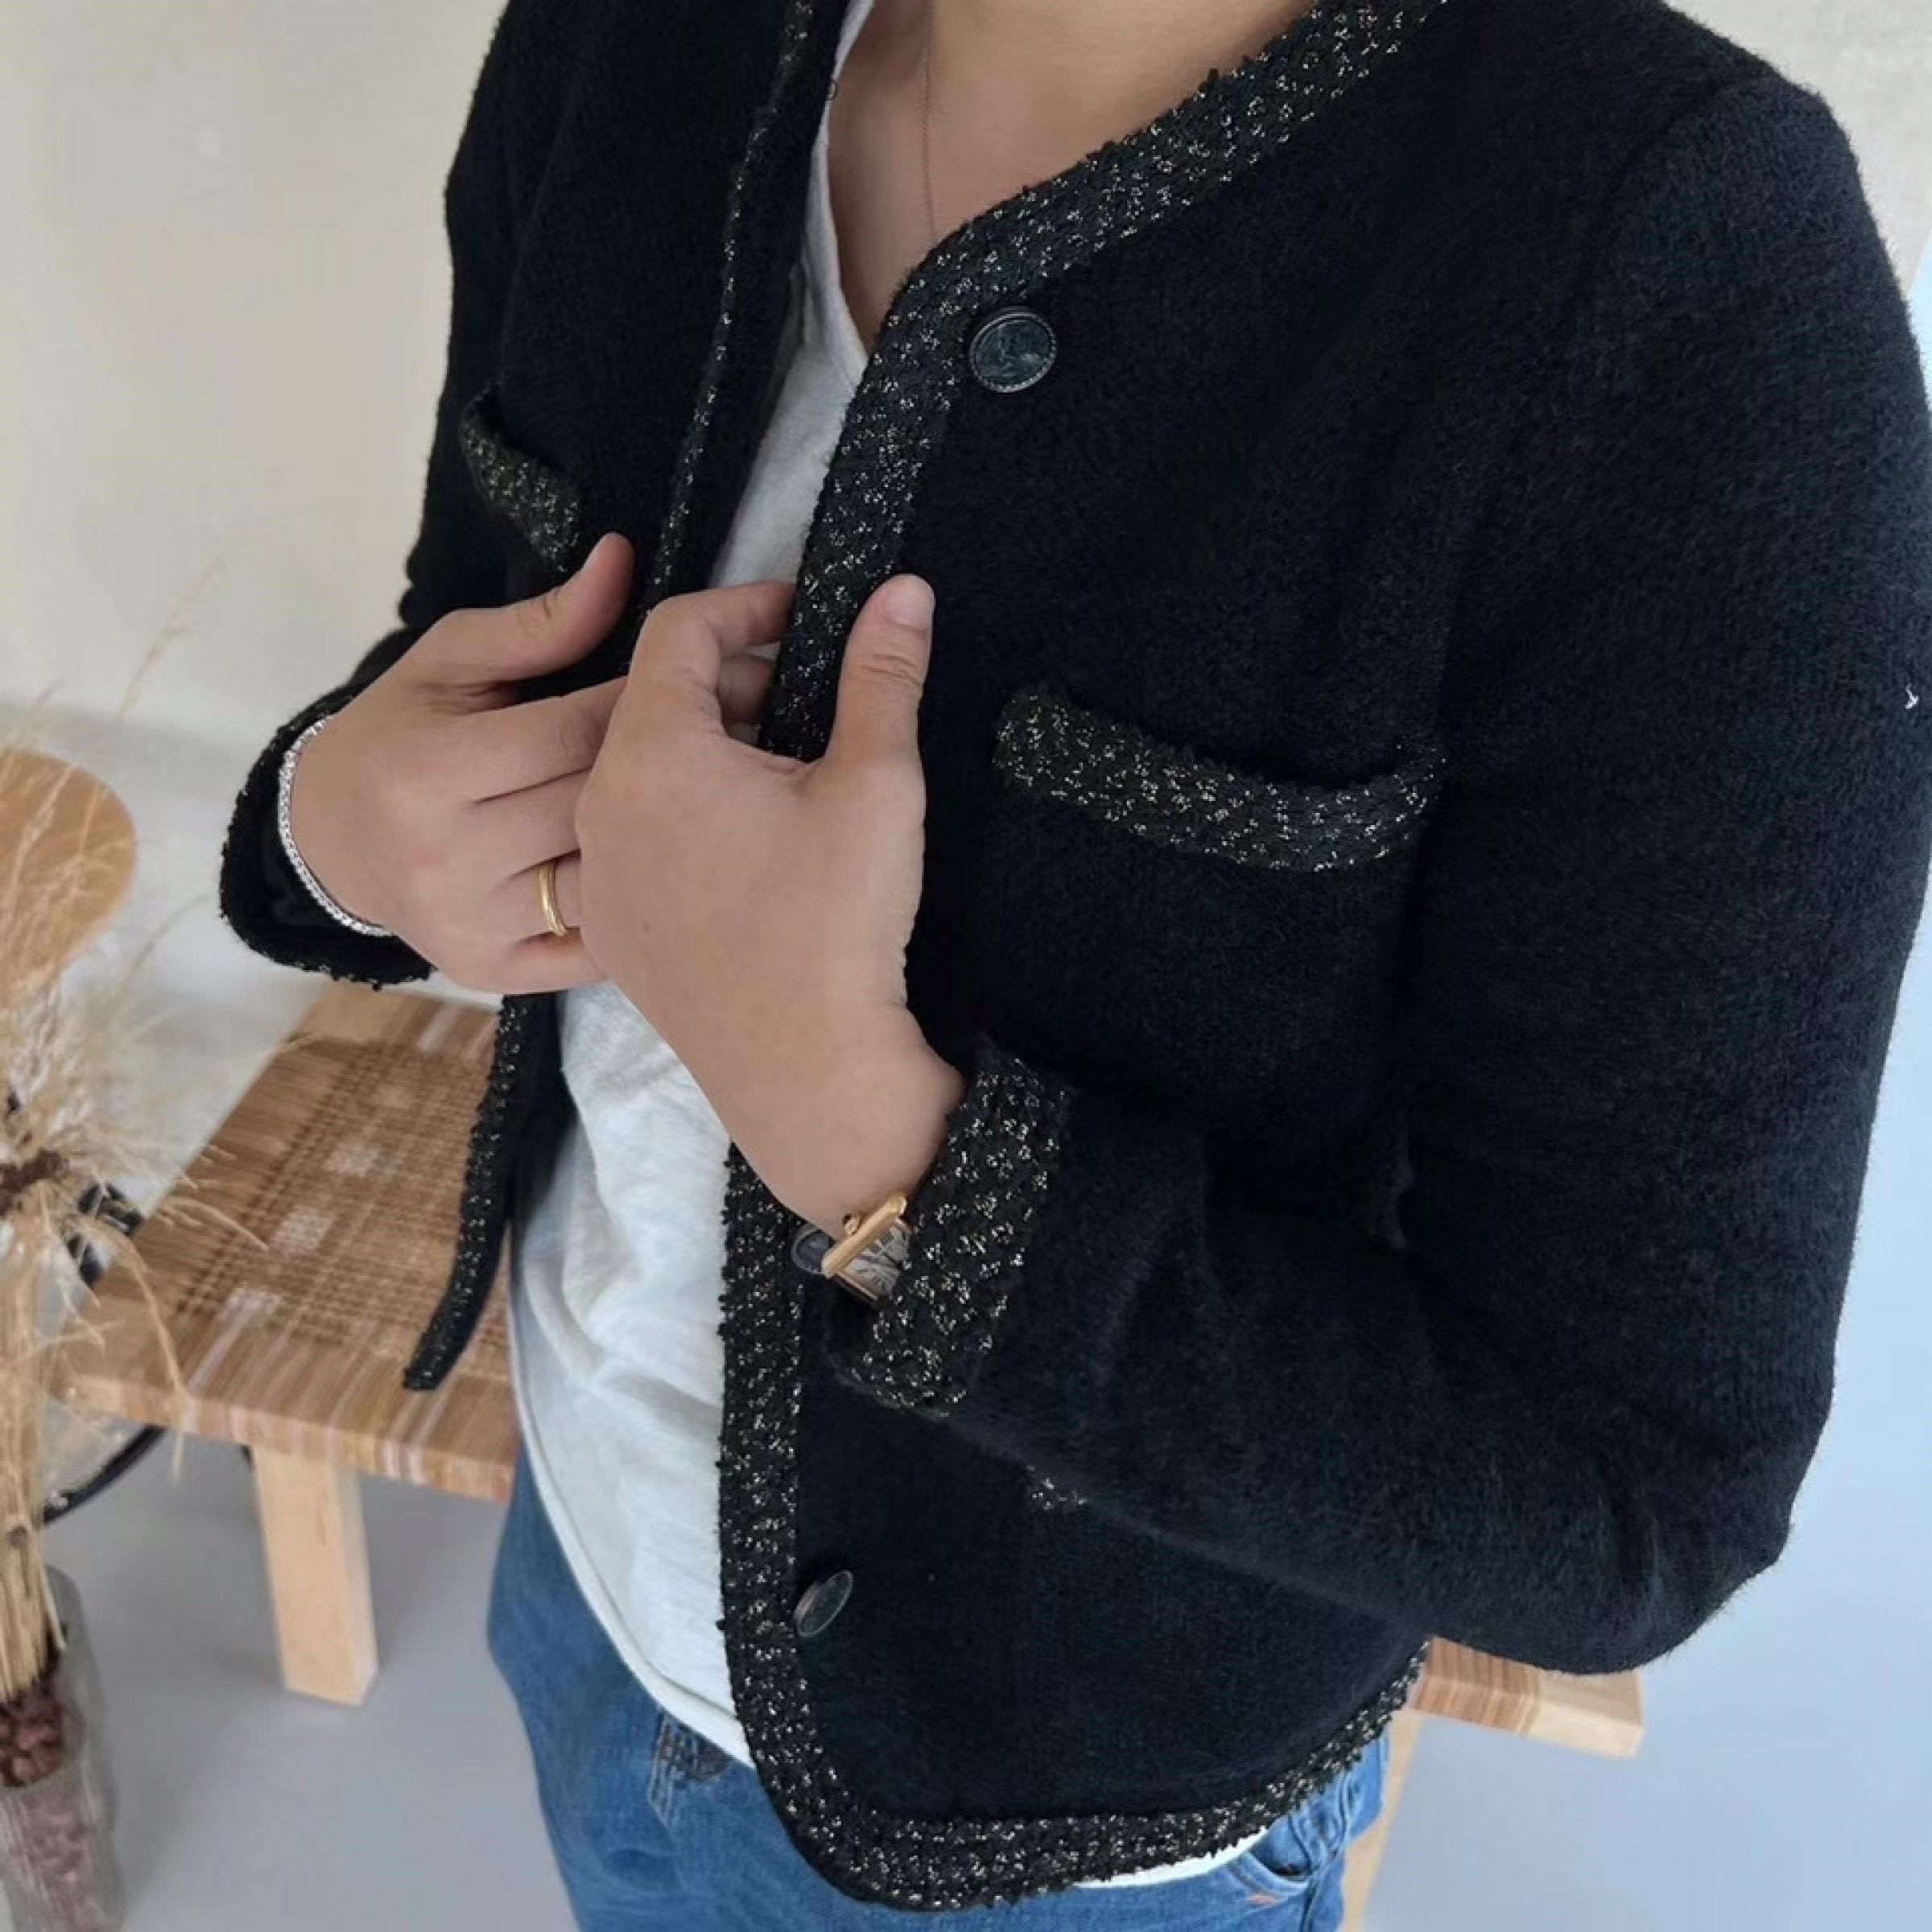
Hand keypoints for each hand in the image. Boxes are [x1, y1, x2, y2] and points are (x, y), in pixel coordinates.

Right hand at [287, 535, 777, 994]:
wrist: (333, 841)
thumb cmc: (401, 733)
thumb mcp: (449, 660)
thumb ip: (541, 623)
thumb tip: (622, 560)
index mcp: (432, 770)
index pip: (578, 729)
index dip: (663, 698)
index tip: (733, 669)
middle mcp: (448, 857)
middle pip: (600, 804)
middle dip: (688, 761)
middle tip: (762, 726)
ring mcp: (473, 924)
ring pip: (609, 878)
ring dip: (679, 839)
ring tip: (737, 797)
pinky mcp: (493, 971)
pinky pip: (596, 942)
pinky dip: (641, 906)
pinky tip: (684, 871)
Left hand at [574, 573, 966, 1231]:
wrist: (805, 1072)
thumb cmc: (838, 922)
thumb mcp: (876, 782)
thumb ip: (883, 673)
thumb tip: (902, 589)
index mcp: (652, 752)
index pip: (677, 630)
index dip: (745, 604)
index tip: (801, 615)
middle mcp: (601, 806)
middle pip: (651, 701)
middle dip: (731, 682)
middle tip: (807, 701)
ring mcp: (598, 875)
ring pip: (640, 775)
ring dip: (705, 754)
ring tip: (782, 776)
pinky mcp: (612, 932)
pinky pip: (635, 844)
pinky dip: (682, 820)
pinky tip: (748, 850)